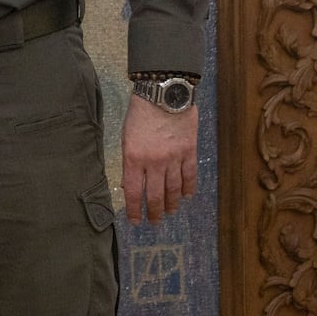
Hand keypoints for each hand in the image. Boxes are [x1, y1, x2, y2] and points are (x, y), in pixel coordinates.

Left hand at [120, 95, 198, 224]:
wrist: (164, 93)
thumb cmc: (140, 113)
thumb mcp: (126, 136)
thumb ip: (130, 160)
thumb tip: (132, 182)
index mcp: (134, 158)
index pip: (133, 192)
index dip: (134, 210)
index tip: (135, 221)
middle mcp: (154, 163)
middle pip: (154, 195)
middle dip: (154, 212)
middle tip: (154, 222)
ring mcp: (174, 159)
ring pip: (173, 190)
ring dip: (171, 204)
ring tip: (170, 212)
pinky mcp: (189, 152)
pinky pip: (189, 176)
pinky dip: (188, 189)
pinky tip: (186, 196)